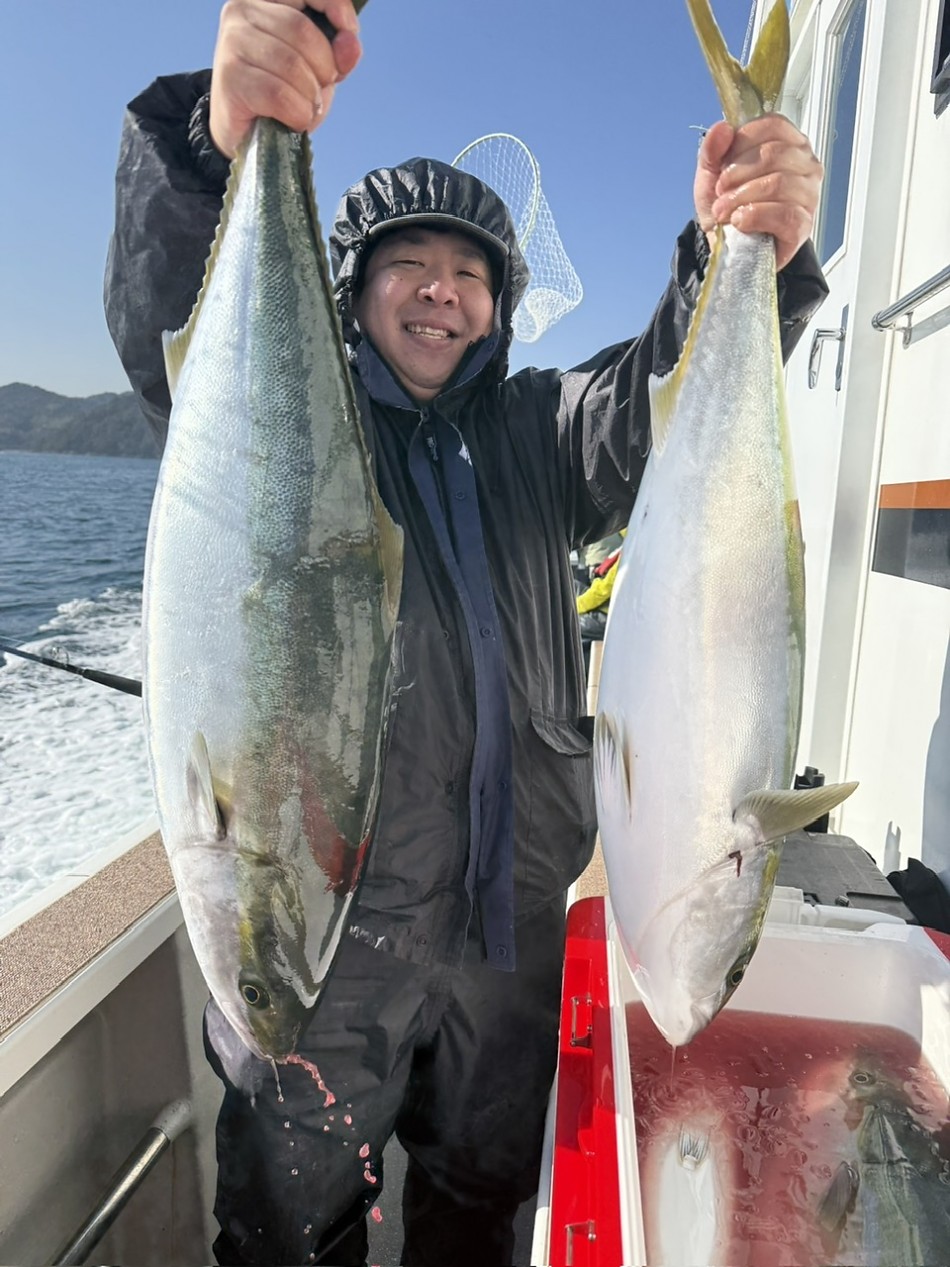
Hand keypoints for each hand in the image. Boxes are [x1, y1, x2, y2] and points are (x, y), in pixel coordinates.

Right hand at [209, 0, 361, 158]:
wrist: (249, 133)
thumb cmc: (283, 93)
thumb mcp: (318, 67)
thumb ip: (339, 52)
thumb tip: (350, 44)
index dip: (336, 8)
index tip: (348, 34)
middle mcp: (241, 10)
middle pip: (302, 31)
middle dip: (324, 68)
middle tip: (317, 90)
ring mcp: (232, 43)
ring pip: (291, 64)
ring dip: (310, 96)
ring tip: (304, 106)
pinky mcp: (230, 78)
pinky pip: (278, 94)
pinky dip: (297, 113)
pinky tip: (293, 119)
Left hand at [693, 116, 822, 271]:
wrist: (727, 249)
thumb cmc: (727, 207)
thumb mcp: (711, 174)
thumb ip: (712, 149)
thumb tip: (722, 128)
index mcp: (787, 143)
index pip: (773, 125)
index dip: (742, 142)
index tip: (724, 164)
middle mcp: (805, 165)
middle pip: (774, 153)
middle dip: (737, 174)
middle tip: (721, 193)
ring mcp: (808, 195)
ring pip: (778, 183)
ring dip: (741, 199)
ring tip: (724, 212)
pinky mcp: (803, 225)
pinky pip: (784, 214)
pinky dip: (754, 216)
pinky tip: (740, 222)